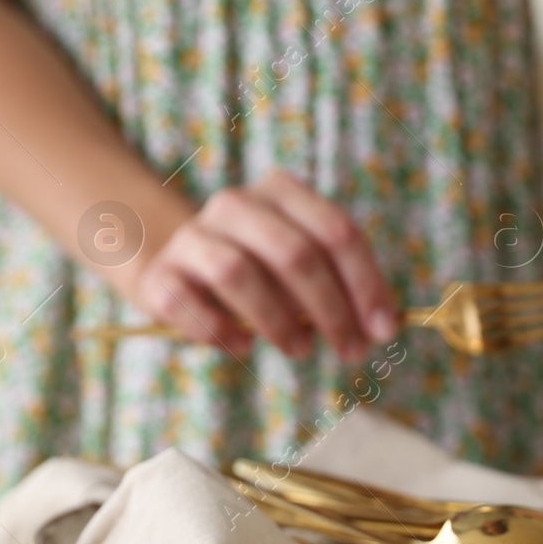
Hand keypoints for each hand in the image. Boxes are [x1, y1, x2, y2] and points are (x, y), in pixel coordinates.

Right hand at [127, 170, 397, 362]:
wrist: (174, 268)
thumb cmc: (256, 274)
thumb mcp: (299, 268)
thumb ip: (339, 286)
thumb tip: (383, 326)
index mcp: (280, 192)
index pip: (335, 231)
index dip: (365, 283)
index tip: (383, 330)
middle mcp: (234, 205)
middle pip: (293, 253)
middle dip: (331, 309)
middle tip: (350, 351)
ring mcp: (191, 237)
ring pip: (238, 273)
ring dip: (278, 320)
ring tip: (301, 349)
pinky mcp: (159, 276)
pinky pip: (187, 303)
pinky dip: (219, 329)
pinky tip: (243, 346)